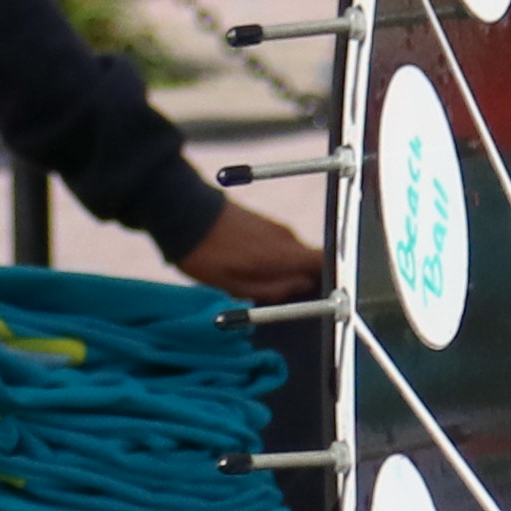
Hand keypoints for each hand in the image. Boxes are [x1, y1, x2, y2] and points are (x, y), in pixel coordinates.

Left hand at [168, 200, 327, 302]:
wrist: (181, 213)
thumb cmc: (205, 254)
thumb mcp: (235, 286)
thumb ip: (272, 290)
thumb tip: (300, 288)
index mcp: (282, 254)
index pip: (324, 261)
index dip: (328, 278)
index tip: (321, 293)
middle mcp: (285, 236)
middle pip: (308, 261)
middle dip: (299, 279)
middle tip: (277, 296)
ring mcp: (274, 226)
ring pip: (291, 254)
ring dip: (281, 269)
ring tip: (253, 282)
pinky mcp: (261, 221)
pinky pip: (277, 245)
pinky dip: (270, 258)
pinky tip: (245, 268)